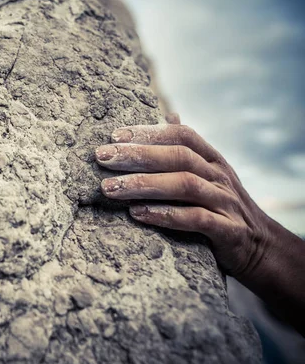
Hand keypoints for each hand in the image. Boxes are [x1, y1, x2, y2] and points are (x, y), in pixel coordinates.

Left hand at [94, 123, 269, 278]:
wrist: (261, 248)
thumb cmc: (222, 206)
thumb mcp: (209, 173)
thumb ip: (187, 148)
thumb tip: (168, 115)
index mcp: (212, 159)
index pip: (181, 135)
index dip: (149, 132)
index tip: (114, 135)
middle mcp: (219, 175)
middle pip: (178, 157)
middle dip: (137, 155)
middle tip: (101, 157)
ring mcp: (225, 202)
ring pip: (184, 185)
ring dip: (144, 185)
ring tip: (109, 188)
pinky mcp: (228, 230)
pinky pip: (196, 219)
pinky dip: (166, 215)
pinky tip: (137, 214)